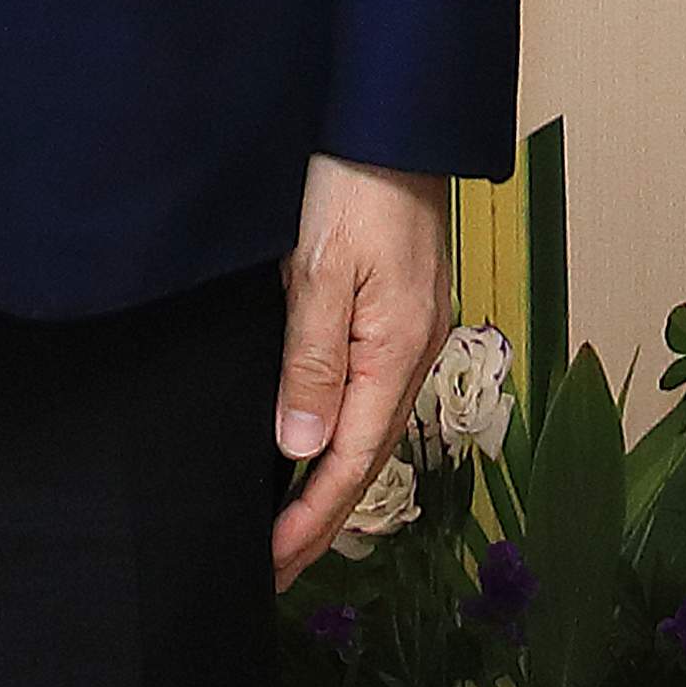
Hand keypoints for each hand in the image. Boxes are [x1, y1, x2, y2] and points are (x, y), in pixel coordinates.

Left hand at [270, 156, 450, 580]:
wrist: (393, 116)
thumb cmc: (354, 182)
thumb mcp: (320, 273)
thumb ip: (310, 364)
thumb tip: (299, 449)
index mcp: (397, 350)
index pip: (352, 461)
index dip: (311, 519)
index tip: (272, 563)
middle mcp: (414, 350)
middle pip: (367, 457)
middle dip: (322, 519)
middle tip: (277, 570)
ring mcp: (410, 330)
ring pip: (371, 428)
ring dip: (332, 483)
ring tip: (293, 526)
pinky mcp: (398, 309)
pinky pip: (370, 394)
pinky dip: (343, 436)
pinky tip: (317, 444)